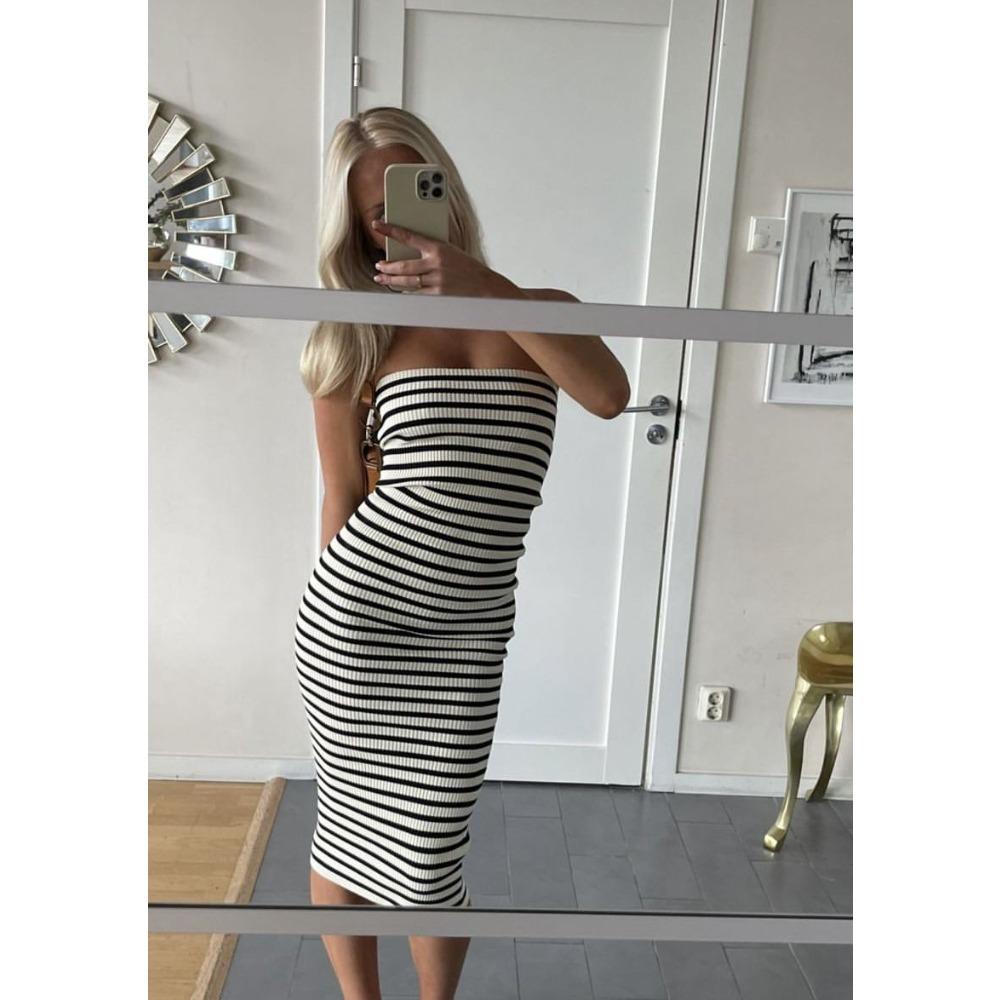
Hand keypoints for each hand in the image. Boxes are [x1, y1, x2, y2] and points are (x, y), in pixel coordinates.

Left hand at [369, 219, 516, 296]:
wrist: (485, 286)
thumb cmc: (467, 268)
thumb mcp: (450, 252)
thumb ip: (431, 251)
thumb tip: (410, 252)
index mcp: (438, 248)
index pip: (408, 236)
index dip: (390, 230)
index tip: (377, 224)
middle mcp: (435, 264)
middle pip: (403, 265)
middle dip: (388, 266)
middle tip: (378, 265)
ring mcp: (436, 281)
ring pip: (407, 281)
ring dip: (391, 280)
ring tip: (381, 278)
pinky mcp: (438, 295)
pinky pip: (416, 294)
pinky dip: (407, 292)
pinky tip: (400, 290)